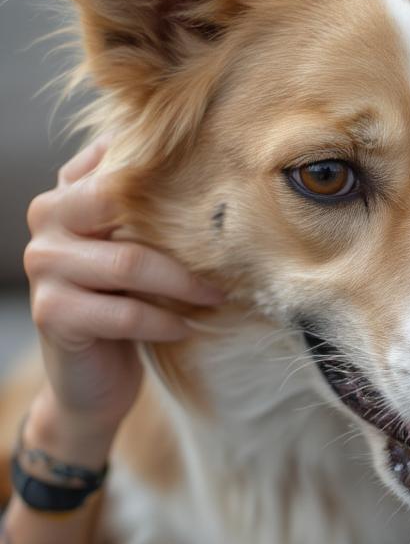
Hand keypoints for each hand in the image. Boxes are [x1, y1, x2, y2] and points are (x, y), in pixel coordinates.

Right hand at [22, 137, 224, 465]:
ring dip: (184, 282)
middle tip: (232, 248)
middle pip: (120, 203)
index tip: (225, 182)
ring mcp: (43, 265)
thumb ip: (153, 210)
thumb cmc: (127, 299)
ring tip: (218, 294)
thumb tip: (218, 168)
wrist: (92, 378)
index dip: (170, 173)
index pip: (120, 165)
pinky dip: (164, 320)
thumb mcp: (140, 247)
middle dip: (182, 228)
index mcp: (69, 191)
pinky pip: (124, 312)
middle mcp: (46, 218)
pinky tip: (187, 327)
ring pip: (130, 262)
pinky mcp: (51, 312)